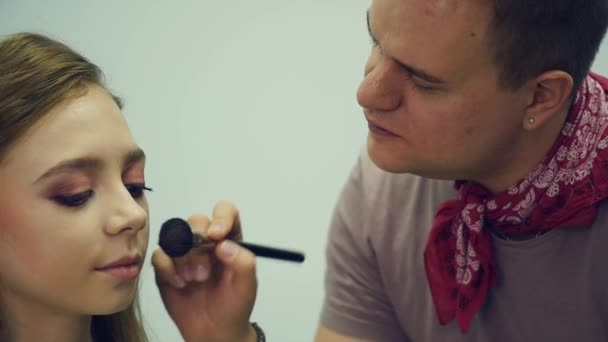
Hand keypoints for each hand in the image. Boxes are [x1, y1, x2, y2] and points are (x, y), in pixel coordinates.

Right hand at [152, 201, 257, 341]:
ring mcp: (185, 252)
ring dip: (183, 259)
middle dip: (198, 246)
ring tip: (193, 281)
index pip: (225, 212)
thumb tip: (224, 244)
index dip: (220, 217)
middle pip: (196, 221)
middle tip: (204, 274)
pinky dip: (168, 270)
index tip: (216, 235)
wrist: (214, 331)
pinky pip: (159, 255)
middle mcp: (207, 241)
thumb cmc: (234, 305)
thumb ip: (243, 262)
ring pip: (176, 236)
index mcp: (230, 238)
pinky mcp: (167, 267)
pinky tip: (180, 285)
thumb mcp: (247, 286)